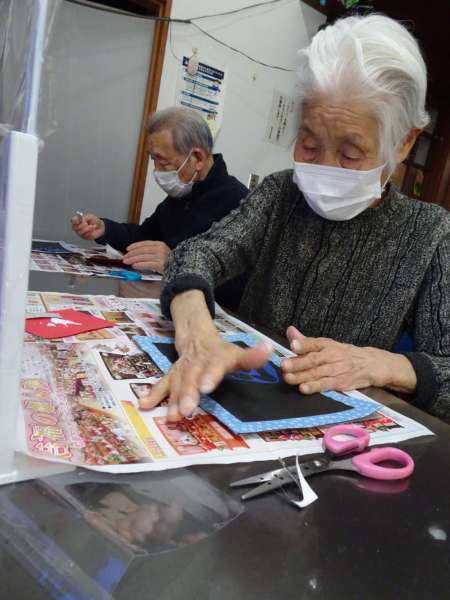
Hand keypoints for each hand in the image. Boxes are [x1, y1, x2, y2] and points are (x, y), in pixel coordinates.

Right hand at [71, 212, 104, 239]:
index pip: (73, 220)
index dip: (75, 220)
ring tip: (92, 226)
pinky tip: (92, 230)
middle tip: (87, 223)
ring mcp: (80, 232)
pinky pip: (85, 235)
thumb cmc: (94, 221)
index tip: (80, 220)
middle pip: (75, 227)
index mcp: (78, 220)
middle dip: (82, 225)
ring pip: (80, 232)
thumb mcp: (90, 216)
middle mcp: (77, 226)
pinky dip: (90, 232)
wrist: (100, 227)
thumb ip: (85, 217)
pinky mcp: (84, 237)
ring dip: (87, 229)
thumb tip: (81, 220)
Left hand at [123, 241, 170, 272]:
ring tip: (127, 262)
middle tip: (125, 257)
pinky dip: (140, 265)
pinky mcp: (161, 265)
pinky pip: (147, 264)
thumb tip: (137, 254)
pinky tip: (134, 266)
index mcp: (160, 244)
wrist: (180, 270)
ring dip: (133, 259)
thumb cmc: (170, 262)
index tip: (128, 249)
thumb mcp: (161, 253)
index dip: (135, 246)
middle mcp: (161, 249)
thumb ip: (151, 252)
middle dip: (132, 254)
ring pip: (143, 257)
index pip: (145, 243)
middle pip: (142, 250)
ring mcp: (161, 257)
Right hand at [139, 329, 272, 420]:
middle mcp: (196, 363)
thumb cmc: (221, 352)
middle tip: (188, 410)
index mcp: (215, 358)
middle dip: (189, 393)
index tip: (207, 387)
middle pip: (192, 377)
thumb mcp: (237, 352)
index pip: (214, 365)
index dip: (210, 375)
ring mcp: (181, 369)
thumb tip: (268, 349)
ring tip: (173, 416)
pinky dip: (153, 394)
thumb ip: (252, 356)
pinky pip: (162, 384)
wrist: (196, 337)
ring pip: (177, 383)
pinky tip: (144, 405)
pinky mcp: (171, 375)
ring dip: (173, 400)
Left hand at [281, 326, 416, 394]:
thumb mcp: (327, 345)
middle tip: (284, 365)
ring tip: (288, 378)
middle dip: (298, 363)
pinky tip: (303, 389)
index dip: (304, 344)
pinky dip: (315, 387)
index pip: (315, 343)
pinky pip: (326, 385)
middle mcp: (332, 355)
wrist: (371, 364)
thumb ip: (306, 341)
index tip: (293, 345)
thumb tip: (290, 331)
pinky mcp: (341, 383)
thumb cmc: (343, 354)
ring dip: (302, 376)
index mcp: (327, 344)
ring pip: (318, 373)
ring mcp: (337, 370)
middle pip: (314, 359)